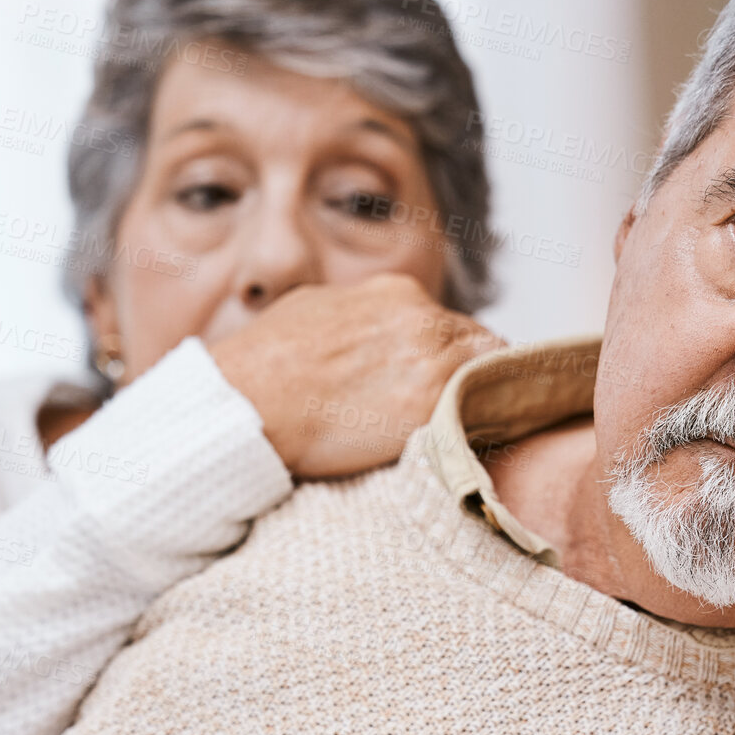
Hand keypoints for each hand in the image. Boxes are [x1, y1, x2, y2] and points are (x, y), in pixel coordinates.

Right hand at [210, 273, 501, 477]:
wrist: (248, 401)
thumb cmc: (266, 363)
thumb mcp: (315, 309)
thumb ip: (358, 315)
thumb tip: (367, 332)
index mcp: (397, 294)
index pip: (450, 324)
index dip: (449, 355)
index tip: (440, 380)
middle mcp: (423, 320)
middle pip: (476, 346)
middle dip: (468, 374)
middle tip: (459, 407)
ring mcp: (431, 361)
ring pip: (486, 376)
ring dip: (477, 398)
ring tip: (461, 427)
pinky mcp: (430, 405)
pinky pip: (479, 410)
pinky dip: (476, 422)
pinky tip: (462, 440)